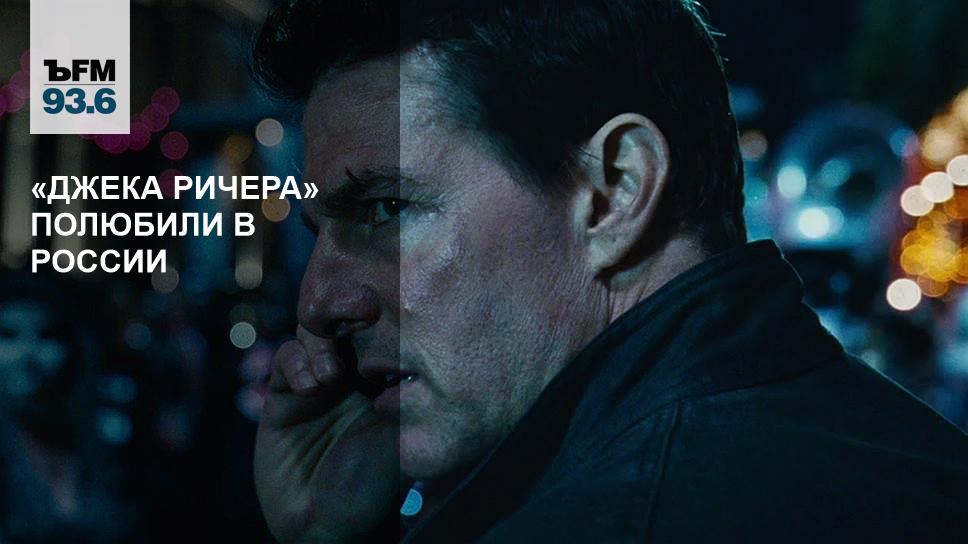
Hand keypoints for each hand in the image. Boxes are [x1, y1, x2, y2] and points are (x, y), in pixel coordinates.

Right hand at [254, 326, 401, 542]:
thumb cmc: (376, 486)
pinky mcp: (284, 397)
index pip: (383, 329)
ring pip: (314, 334)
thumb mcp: (402, 435)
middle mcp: (352, 374)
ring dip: (319, 343)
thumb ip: (406, 391)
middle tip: (356, 315)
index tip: (384, 309)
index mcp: (387, 377)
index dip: (383, 313)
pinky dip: (296, 363)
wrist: (328, 525)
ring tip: (330, 375)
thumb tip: (415, 342)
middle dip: (345, 315)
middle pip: (345, 323)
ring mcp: (318, 383)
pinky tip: (310, 387)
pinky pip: (287, 360)